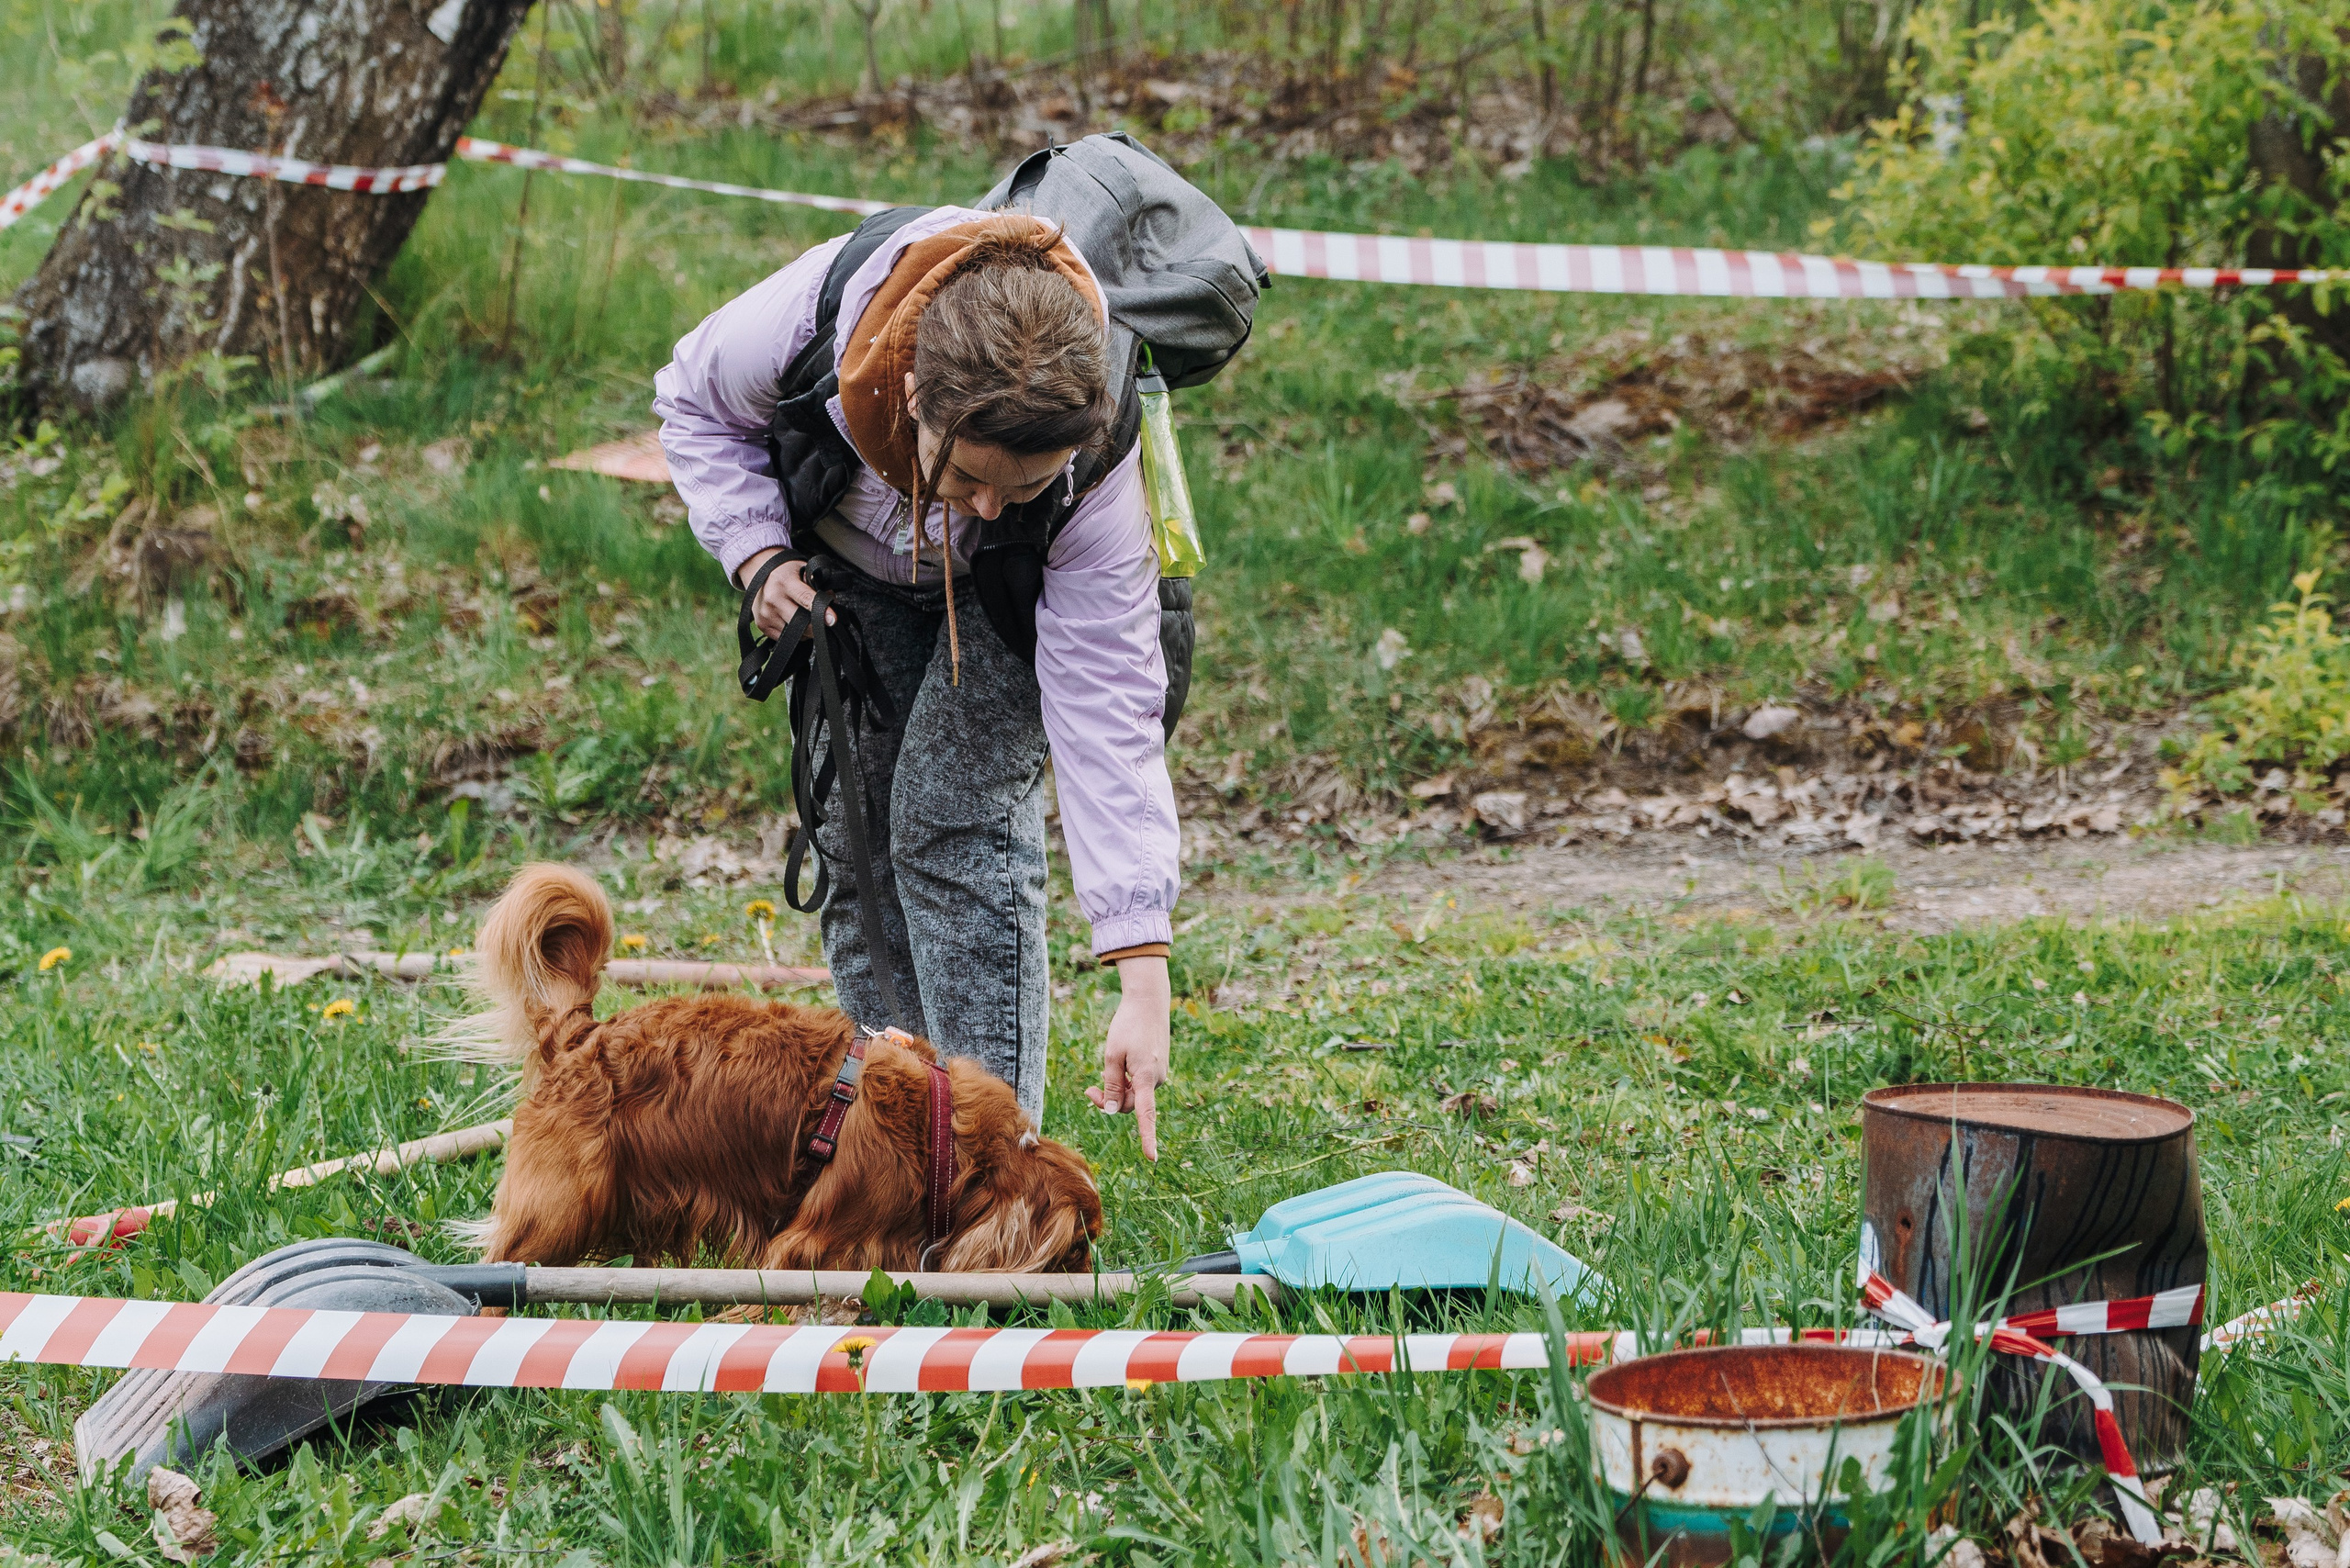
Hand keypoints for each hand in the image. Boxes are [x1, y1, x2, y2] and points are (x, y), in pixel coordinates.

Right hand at [737, 548, 826, 637]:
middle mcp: (773, 599)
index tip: (832, 620)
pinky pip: (785, 638)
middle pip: (801, 622)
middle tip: (823, 620)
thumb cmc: (785, 572)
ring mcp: (766, 614)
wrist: (758, 572)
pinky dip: (794, 634)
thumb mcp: (803, 570)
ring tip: (803, 616)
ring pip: (795, 634)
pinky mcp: (762, 625)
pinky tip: (792, 620)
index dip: (821, 610)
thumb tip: (831, 604)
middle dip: (816, 625)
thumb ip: (818, 586)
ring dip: (805, 631)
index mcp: (785, 582)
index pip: (806, 599)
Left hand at [1087, 955, 1170, 1160]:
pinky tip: (1118, 1064)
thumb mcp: (1112, 1054)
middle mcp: (1156, 1079)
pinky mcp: (1157, 1066)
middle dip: (1110, 1101)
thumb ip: (1112, 1084)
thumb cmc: (1128, 1025)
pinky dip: (1126, 1080)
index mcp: (1146, 1077)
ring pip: (1134, 1093)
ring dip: (1117, 1089)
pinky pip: (1139, 1083)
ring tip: (1102, 1072)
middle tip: (1088, 1089)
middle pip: (1131, 1104)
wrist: (1149, 1001)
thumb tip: (1114, 1110)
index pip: (1146, 1115)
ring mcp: (1159, 1073)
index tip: (1151, 1158)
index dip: (1148, 1137)